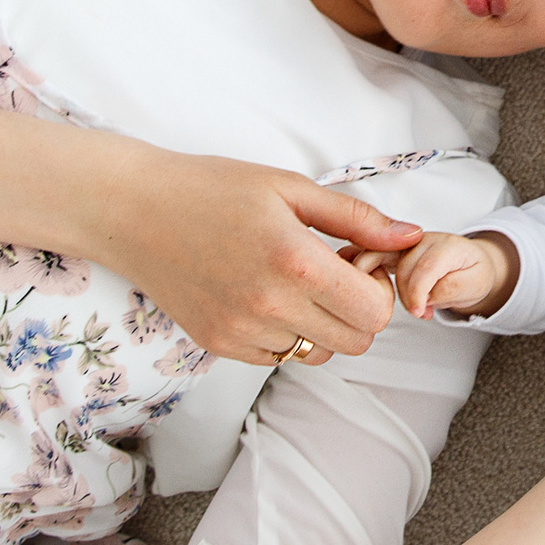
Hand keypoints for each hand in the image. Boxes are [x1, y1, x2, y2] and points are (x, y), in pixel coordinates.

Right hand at [84, 144, 420, 365]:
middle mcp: (270, 306)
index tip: (357, 262)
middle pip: (355, 342)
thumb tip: (411, 236)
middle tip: (331, 273)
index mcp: (295, 262)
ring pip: (317, 354)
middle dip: (357, 311)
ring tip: (293, 283)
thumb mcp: (290, 188)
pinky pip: (277, 356)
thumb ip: (357, 218)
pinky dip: (283, 333)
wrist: (133, 209)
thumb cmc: (211, 188)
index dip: (378, 288)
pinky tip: (262, 294)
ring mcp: (241, 332)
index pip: (375, 313)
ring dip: (321, 325)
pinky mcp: (218, 344)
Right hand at [349, 232, 516, 319]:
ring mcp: (403, 243)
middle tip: (421, 312)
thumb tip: (425, 297)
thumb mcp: (475, 285)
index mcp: (447, 245)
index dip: (419, 292)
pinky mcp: (390, 251)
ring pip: (379, 259)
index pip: (426, 266)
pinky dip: (363, 272)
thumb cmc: (473, 274)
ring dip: (382, 286)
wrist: (471, 264)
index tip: (419, 312)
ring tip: (397, 303)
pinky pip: (368, 256)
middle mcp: (422, 239)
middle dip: (407, 295)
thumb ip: (452, 289)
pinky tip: (368, 288)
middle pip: (402, 266)